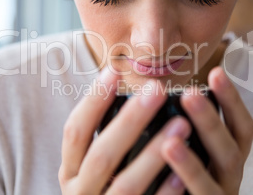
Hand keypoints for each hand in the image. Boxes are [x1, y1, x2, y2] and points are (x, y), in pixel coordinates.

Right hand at [58, 68, 190, 193]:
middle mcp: (79, 193)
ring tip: (181, 123)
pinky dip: (164, 193)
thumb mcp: (90, 169)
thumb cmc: (100, 190)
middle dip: (129, 121)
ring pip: (125, 186)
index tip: (113, 70)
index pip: (75, 131)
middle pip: (101, 155)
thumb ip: (102, 140)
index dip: (92, 101)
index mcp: (70, 171)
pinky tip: (182, 174)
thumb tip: (126, 94)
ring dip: (152, 155)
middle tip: (157, 90)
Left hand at [160, 67, 252, 194]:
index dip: (232, 100)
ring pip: (210, 181)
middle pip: (229, 149)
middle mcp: (229, 176)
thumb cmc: (188, 175)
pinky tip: (166, 167)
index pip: (240, 126)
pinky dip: (183, 185)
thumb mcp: (198, 149)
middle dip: (211, 122)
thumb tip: (157, 92)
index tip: (216, 73)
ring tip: (170, 143)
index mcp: (230, 155)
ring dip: (191, 161)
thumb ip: (185, 126)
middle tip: (191, 95)